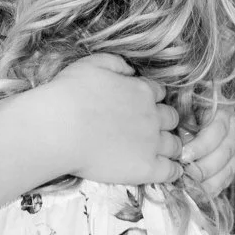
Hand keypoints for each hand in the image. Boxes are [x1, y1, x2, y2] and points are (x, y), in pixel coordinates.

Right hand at [54, 53, 182, 185]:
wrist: (59, 128)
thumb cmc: (70, 94)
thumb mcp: (92, 65)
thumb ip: (115, 64)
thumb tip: (131, 71)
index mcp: (141, 90)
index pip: (158, 93)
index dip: (149, 99)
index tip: (138, 106)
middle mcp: (152, 116)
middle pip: (171, 118)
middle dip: (162, 122)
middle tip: (146, 129)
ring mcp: (152, 143)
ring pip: (174, 144)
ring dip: (169, 146)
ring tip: (157, 152)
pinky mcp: (147, 168)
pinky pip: (171, 171)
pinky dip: (173, 171)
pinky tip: (168, 171)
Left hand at [179, 107, 234, 196]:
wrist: (196, 113)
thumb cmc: (185, 110)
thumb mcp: (184, 109)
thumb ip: (182, 120)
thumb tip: (174, 142)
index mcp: (222, 114)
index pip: (216, 131)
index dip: (200, 146)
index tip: (183, 156)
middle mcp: (233, 132)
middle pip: (224, 153)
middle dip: (203, 167)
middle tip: (184, 176)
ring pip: (228, 168)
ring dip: (209, 181)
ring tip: (191, 188)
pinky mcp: (233, 164)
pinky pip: (227, 179)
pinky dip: (214, 188)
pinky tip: (200, 194)